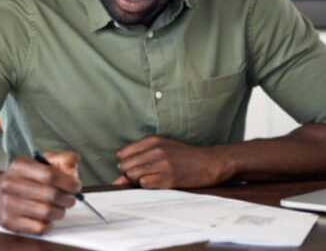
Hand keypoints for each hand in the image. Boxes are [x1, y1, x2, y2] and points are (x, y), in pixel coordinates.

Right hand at [0, 151, 81, 234]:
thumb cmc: (22, 179)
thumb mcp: (39, 163)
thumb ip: (61, 160)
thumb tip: (74, 161)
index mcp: (20, 166)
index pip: (50, 175)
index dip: (68, 182)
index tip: (76, 186)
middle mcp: (10, 183)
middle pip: (50, 195)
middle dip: (67, 199)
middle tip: (70, 199)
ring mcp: (7, 203)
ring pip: (46, 213)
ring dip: (60, 212)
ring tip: (59, 209)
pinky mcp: (8, 221)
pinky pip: (38, 228)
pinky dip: (48, 224)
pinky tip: (47, 218)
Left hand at [112, 135, 234, 188]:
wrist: (209, 162)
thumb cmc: (183, 157)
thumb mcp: (160, 151)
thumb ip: (137, 161)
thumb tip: (116, 181)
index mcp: (151, 140)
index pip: (120, 154)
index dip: (125, 164)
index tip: (135, 167)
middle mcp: (155, 150)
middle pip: (123, 166)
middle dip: (129, 173)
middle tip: (144, 174)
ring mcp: (162, 163)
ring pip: (132, 176)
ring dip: (138, 181)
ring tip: (153, 178)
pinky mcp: (169, 177)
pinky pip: (144, 184)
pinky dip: (148, 186)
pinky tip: (159, 183)